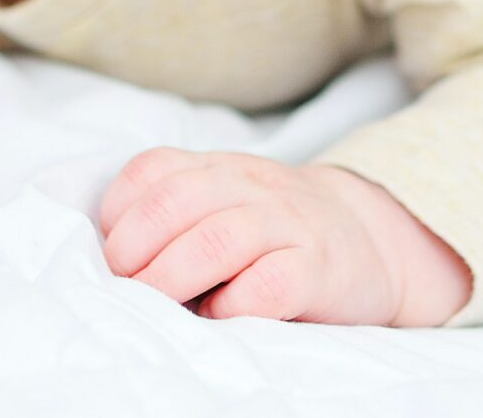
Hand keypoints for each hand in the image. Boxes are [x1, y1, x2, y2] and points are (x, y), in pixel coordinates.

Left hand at [96, 149, 471, 325]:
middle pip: (176, 201)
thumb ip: (177, 220)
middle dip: (134, 250)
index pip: (153, 170)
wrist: (370, 239)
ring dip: (172, 277)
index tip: (112, 255)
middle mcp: (251, 186)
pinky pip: (270, 284)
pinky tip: (223, 314)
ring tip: (159, 306)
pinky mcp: (319, 270)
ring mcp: (288, 225)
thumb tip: (115, 270)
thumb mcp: (226, 204)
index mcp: (218, 168)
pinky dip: (235, 304)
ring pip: (217, 239)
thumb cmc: (276, 234)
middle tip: (125, 288)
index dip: (119, 214)